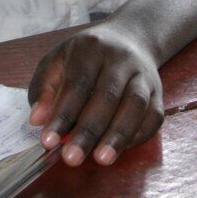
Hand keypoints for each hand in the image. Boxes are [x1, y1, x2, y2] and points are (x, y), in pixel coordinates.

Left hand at [27, 22, 163, 166]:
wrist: (129, 38)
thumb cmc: (85, 56)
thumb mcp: (57, 60)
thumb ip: (44, 88)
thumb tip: (38, 120)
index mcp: (90, 49)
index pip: (76, 84)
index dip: (63, 114)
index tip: (48, 141)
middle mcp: (121, 59)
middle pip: (107, 97)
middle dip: (89, 131)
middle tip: (72, 158)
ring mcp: (143, 75)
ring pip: (135, 106)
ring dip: (119, 135)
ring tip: (102, 159)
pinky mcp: (158, 92)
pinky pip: (153, 116)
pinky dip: (139, 135)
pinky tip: (121, 150)